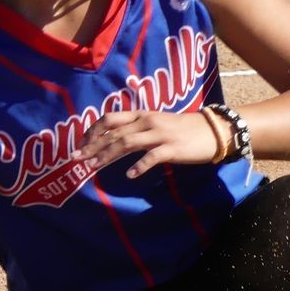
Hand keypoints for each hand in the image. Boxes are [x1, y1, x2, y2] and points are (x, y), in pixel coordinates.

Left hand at [77, 108, 221, 177]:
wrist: (213, 130)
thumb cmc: (184, 129)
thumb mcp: (158, 123)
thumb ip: (139, 129)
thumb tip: (116, 140)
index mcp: (142, 115)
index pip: (110, 119)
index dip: (92, 131)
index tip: (81, 144)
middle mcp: (148, 122)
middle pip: (114, 132)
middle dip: (92, 145)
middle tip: (76, 158)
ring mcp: (160, 134)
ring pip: (127, 143)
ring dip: (107, 155)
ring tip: (93, 167)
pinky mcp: (172, 148)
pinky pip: (151, 157)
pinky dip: (139, 166)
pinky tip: (129, 175)